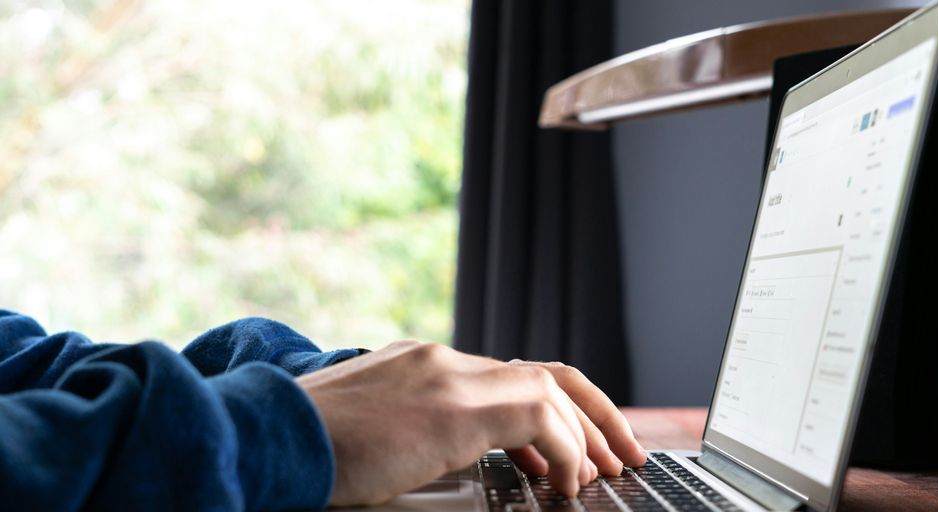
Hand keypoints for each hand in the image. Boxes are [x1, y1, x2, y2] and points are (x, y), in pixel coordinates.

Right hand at [296, 341, 646, 506]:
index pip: (509, 374)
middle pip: (545, 371)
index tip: (575, 446)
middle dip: (594, 413)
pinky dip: (563, 449)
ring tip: (605, 472)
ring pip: (550, 390)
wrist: (263, 435)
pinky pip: (538, 415)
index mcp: (424, 364)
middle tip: (621, 452)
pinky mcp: (453, 405)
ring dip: (587, 434)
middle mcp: (443, 359)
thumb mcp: (370, 428)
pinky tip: (563, 483)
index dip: (554, 410)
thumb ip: (415, 430)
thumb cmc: (304, 445)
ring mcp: (449, 376)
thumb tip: (447, 457)